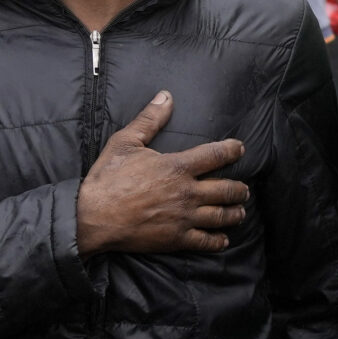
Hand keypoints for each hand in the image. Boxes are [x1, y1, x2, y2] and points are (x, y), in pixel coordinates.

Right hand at [73, 91, 248, 254]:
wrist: (93, 216)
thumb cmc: (108, 178)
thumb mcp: (125, 142)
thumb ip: (149, 120)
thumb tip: (166, 97)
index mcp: (177, 166)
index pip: (215, 155)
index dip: (232, 150)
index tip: (240, 149)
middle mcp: (187, 192)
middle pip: (226, 189)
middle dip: (239, 189)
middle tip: (244, 189)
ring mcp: (183, 218)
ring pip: (221, 216)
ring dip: (235, 213)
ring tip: (240, 211)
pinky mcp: (176, 239)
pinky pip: (205, 241)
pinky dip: (218, 240)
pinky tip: (223, 239)